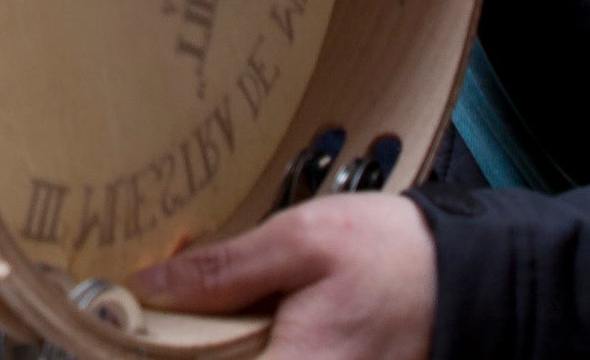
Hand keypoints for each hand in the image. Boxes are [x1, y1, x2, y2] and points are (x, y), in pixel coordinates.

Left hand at [130, 196, 434, 359]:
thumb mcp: (305, 240)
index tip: (120, 329)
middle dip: (182, 346)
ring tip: (188, 316)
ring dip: (209, 347)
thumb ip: (224, 270)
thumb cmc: (394, 257)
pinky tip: (235, 330)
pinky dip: (240, 349)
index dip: (147, 353)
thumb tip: (149, 286)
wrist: (468, 279)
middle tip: (158, 311)